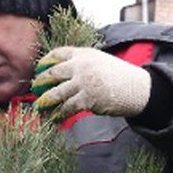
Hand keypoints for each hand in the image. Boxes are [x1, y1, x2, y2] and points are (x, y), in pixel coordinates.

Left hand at [31, 46, 151, 120]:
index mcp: (85, 54)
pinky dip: (59, 114)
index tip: (39, 69)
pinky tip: (54, 119)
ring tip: (38, 108)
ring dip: (45, 101)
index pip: (59, 53)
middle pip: (54, 72)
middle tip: (35, 89)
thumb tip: (65, 75)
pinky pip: (67, 108)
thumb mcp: (101, 62)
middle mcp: (82, 65)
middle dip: (41, 81)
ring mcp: (84, 82)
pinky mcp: (88, 99)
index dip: (46, 61)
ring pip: (57, 92)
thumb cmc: (120, 77)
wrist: (137, 89)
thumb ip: (84, 65)